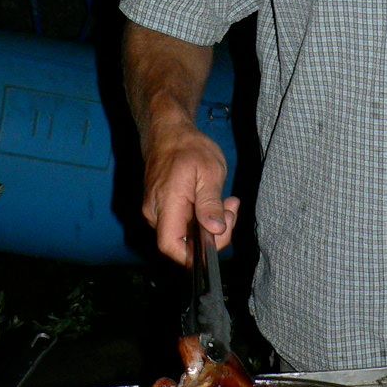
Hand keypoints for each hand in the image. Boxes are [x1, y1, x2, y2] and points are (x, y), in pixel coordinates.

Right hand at [141, 124, 238, 265]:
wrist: (169, 131)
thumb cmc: (188, 147)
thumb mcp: (209, 171)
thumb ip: (210, 203)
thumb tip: (215, 230)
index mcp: (165, 204)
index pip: (171, 246)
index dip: (193, 255)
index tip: (218, 238)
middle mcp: (155, 213)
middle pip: (182, 243)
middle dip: (212, 234)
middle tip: (231, 209)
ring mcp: (156, 211)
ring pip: (185, 233)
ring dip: (210, 224)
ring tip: (227, 202)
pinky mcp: (162, 208)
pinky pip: (182, 223)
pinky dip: (202, 217)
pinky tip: (214, 200)